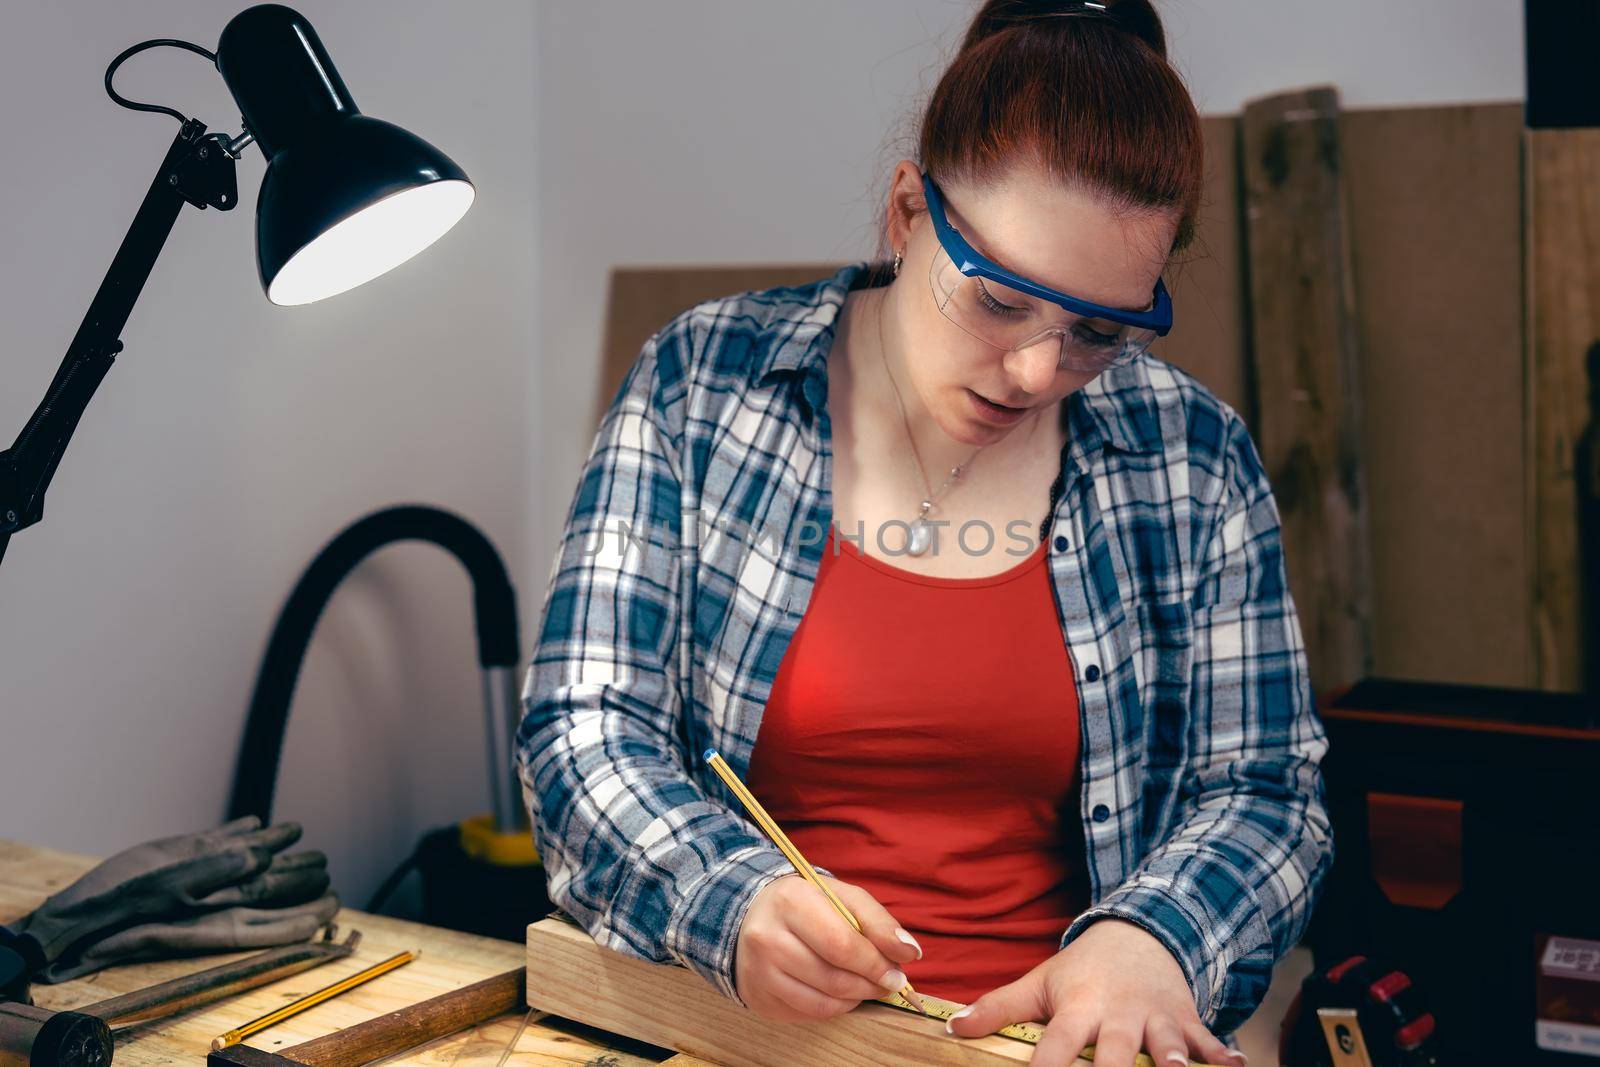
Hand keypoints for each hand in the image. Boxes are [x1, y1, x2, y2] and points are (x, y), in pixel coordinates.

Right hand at [734, 873, 922, 1021]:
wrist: (751, 918)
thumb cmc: (806, 906)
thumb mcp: (842, 897)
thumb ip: (878, 921)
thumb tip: (910, 952)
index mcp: (790, 901)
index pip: (841, 944)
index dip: (876, 963)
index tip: (900, 972)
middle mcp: (767, 938)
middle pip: (834, 977)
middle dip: (871, 984)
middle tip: (890, 982)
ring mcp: (759, 972)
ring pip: (823, 1001)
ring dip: (857, 998)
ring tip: (867, 985)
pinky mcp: (760, 998)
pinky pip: (810, 1014)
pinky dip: (835, 1006)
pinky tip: (840, 991)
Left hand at [945, 917, 1244, 1066]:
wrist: (1137, 934)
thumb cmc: (1081, 970)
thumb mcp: (1039, 983)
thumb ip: (997, 1007)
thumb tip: (952, 1027)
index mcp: (1078, 1008)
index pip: (1057, 1047)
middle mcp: (1118, 1015)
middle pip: (1115, 1052)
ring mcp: (1155, 1017)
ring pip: (1167, 1044)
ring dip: (1173, 1060)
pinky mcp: (1186, 1019)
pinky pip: (1208, 1039)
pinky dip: (1223, 1053)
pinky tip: (1238, 1064)